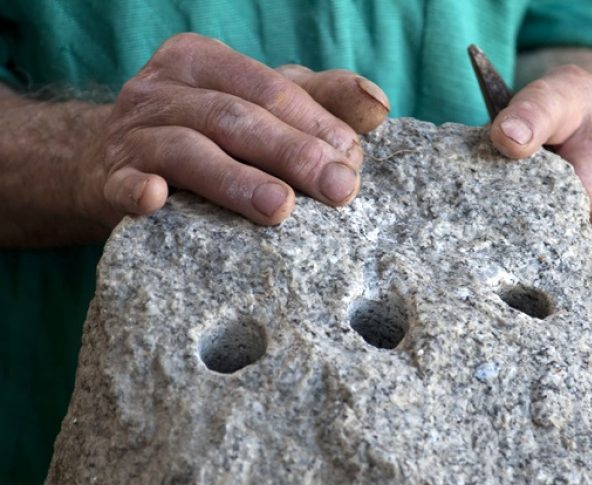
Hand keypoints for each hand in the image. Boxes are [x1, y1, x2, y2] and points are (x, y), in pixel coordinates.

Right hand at [77, 33, 389, 228]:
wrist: (106, 162)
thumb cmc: (203, 134)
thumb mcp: (257, 108)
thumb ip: (316, 102)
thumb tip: (378, 104)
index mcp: (203, 63)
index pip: (268, 88)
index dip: (313, 122)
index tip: (352, 159)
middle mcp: (163, 89)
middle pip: (234, 117)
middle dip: (291, 153)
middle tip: (337, 188)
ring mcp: (132, 134)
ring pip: (188, 150)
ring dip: (236, 179)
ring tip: (279, 208)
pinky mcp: (108, 180)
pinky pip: (123, 183)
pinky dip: (139, 190)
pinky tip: (156, 199)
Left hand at [490, 64, 591, 292]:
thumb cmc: (545, 130)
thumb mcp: (520, 115)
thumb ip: (501, 141)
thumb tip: (497, 165)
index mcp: (571, 93)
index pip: (548, 105)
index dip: (528, 122)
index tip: (508, 142)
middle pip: (586, 182)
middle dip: (552, 218)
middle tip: (520, 244)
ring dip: (576, 251)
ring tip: (547, 266)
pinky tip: (583, 281)